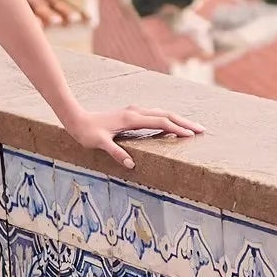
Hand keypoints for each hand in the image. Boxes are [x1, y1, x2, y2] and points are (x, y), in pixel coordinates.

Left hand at [63, 105, 205, 171]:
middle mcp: (135, 112)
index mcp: (131, 118)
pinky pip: (154, 115)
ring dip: (177, 119)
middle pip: (166, 114)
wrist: (75, 118)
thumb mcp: (99, 143)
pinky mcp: (130, 114)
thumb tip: (131, 164)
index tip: (191, 136)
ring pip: (161, 113)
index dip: (176, 129)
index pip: (160, 122)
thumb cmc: (86, 131)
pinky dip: (167, 119)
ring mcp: (133, 111)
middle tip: (202, 130)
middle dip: (184, 122)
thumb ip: (115, 152)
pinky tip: (170, 125)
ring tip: (192, 128)